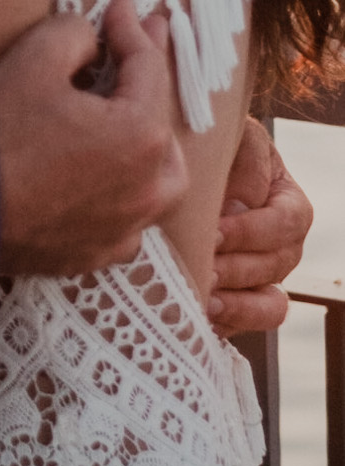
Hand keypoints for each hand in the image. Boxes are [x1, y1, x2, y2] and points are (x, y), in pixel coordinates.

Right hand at [0, 0, 186, 275]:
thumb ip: (76, 33)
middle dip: (150, 88)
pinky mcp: (96, 254)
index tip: (125, 5)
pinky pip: (128, 221)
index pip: (148, 68)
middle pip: (164, 127)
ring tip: (135, 124)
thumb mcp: (33, 57)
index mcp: (142, 135)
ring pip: (160, 181)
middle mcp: (148, 188)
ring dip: (151, 147)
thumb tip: (93, 40)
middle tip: (136, 52)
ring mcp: (125, 228)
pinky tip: (107, 183)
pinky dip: (125, 196)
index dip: (134, 28)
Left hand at [208, 117, 311, 336]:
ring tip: (205, 299)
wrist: (177, 172)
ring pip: (269, 306)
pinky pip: (244, 326)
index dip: (252, 231)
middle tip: (202, 267)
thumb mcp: (234, 138)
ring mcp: (261, 278)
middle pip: (276, 267)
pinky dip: (225, 325)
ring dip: (239, 306)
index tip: (214, 232)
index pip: (286, 224)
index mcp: (288, 205)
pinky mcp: (236, 302)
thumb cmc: (210, 150)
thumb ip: (247, 159)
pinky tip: (196, 316)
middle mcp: (282, 246)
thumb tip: (245, 203)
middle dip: (237, 269)